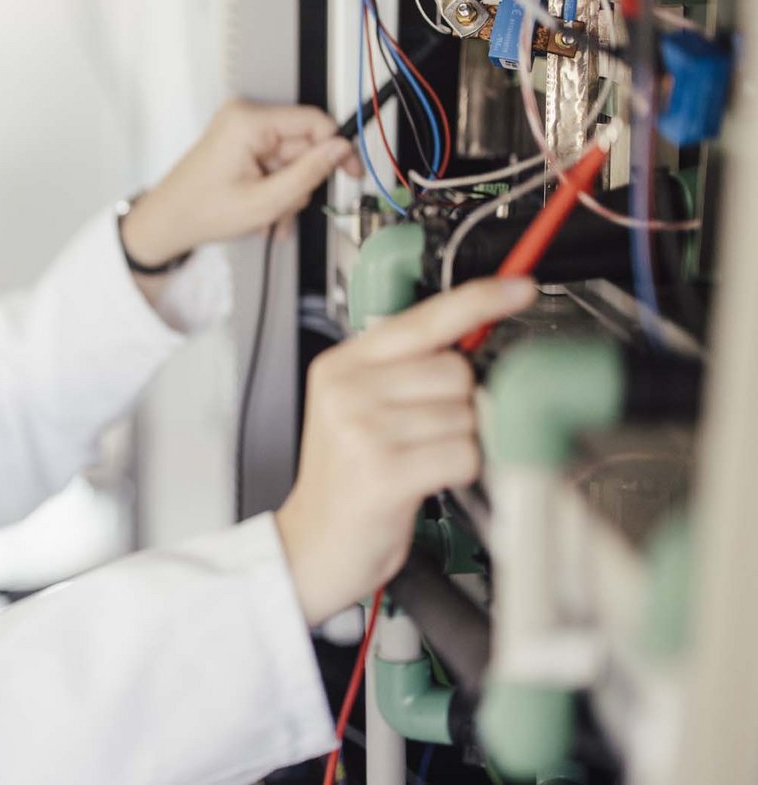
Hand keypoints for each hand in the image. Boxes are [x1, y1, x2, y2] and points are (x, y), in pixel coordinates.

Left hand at [119, 100, 362, 268]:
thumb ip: (307, 174)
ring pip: (291, 159)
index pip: (314, 121)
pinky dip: (275, 189)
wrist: (167, 222)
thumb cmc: (200, 212)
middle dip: (300, 182)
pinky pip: (275, 164)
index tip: (352, 171)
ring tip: (267, 215)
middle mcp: (245, 117)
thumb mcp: (264, 202)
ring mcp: (242, 130)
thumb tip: (340, 150)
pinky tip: (262, 210)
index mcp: (248, 121)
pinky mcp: (241, 143)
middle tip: (284, 208)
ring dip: (287, 192)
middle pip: (303, 144)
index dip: (338, 148)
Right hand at [274, 277, 538, 625]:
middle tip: (425, 434)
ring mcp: (362, 428)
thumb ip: (402, 373)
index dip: (477, 301)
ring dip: (458, 443)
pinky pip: (463, 453)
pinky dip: (459, 470)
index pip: (421, 319)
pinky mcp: (383, 470)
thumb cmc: (345, 482)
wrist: (312, 546)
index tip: (519, 287)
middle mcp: (348, 389)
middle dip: (458, 405)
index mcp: (342, 365)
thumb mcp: (356, 411)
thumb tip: (472, 348)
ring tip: (418, 461)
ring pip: (463, 415)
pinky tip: (425, 480)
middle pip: (454, 370)